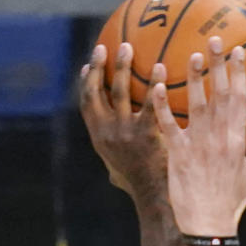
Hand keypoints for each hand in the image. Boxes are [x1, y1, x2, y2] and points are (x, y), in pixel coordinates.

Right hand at [80, 43, 166, 201]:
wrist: (154, 199)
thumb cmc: (141, 187)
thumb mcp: (120, 174)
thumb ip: (115, 161)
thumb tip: (113, 163)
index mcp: (99, 139)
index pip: (86, 105)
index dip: (86, 83)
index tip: (89, 65)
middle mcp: (106, 133)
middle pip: (97, 92)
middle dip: (99, 67)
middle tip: (106, 47)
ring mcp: (123, 133)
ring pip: (118, 91)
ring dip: (120, 66)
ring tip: (128, 47)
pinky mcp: (144, 134)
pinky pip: (148, 102)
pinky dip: (153, 84)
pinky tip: (160, 69)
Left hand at [151, 38, 245, 233]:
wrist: (209, 224)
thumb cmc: (232, 202)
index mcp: (237, 139)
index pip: (239, 99)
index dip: (238, 73)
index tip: (237, 51)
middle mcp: (218, 136)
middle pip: (218, 93)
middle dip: (217, 64)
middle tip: (214, 39)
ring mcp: (197, 143)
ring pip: (195, 102)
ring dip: (193, 77)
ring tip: (192, 55)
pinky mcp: (177, 153)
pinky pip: (167, 123)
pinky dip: (161, 104)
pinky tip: (156, 83)